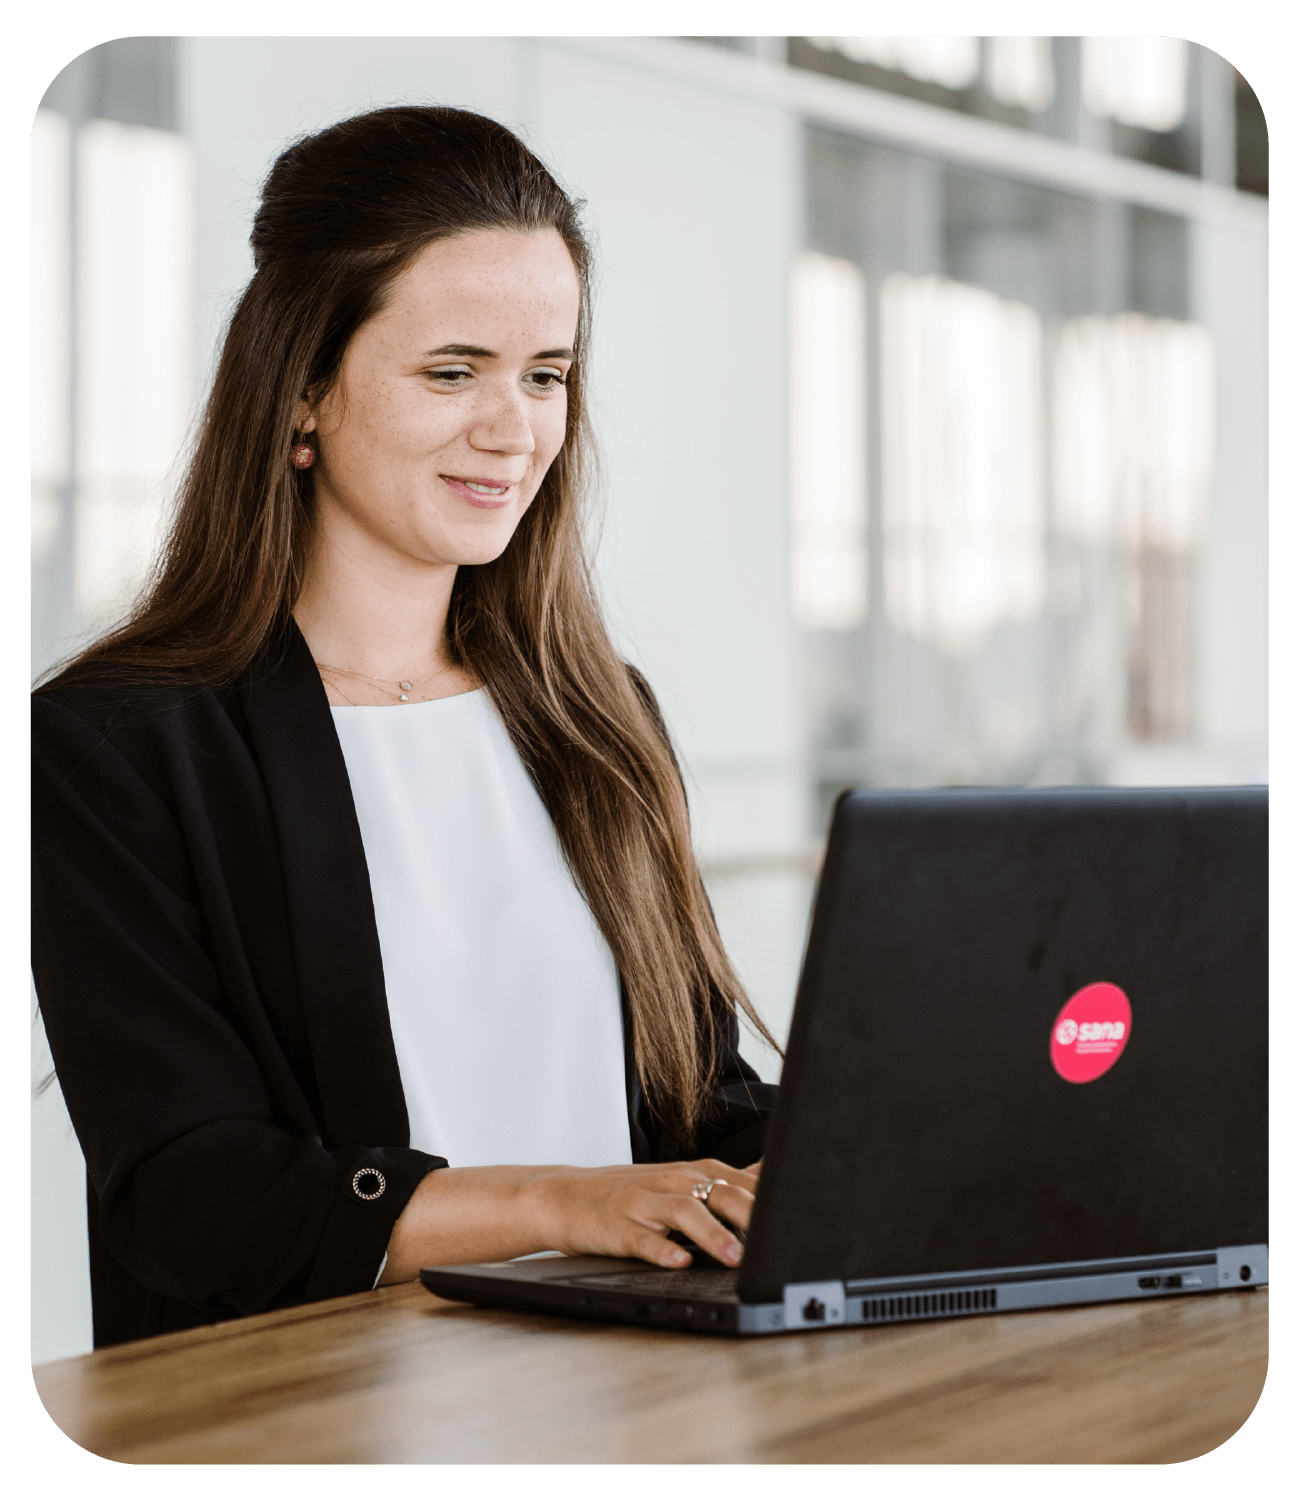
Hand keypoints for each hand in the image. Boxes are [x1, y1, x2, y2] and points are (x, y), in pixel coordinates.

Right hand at [533, 1158, 758, 1268]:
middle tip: (776, 1237)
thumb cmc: (631, 1193)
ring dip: (712, 1234)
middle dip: (749, 1212)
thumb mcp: (681, 1179)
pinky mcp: (619, 1227)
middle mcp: (671, 1182)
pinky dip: (662, 1251)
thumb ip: (726, 1179)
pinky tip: (679, 1263)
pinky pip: (642, 1239)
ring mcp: (643, 1203)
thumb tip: (771, 1171)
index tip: (798, 1216)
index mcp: (691, 1173)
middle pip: (717, 1190)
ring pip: (683, 1212)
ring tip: (735, 1257)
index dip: (768, 1198)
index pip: (738, 1179)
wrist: (565, 1196)